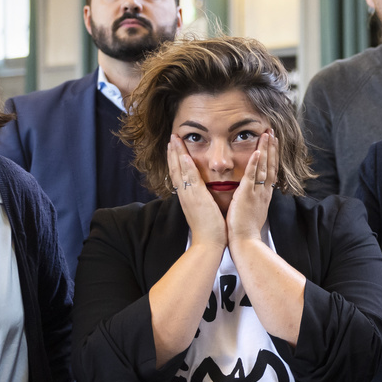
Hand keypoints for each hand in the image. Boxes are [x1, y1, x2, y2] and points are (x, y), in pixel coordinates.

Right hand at [167, 135, 225, 249]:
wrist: (208, 244)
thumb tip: (203, 194)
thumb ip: (201, 200)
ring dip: (177, 154)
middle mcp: (185, 195)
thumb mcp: (203, 210)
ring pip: (180, 171)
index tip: (173, 147)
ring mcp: (189, 196)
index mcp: (187, 197)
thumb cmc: (210, 230)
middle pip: (175, 169)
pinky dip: (186, 167)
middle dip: (173, 152)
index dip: (175, 160)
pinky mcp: (197, 198)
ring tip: (174, 139)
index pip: (178, 175)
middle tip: (171, 137)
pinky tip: (185, 155)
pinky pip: (190, 179)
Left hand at [226, 132, 278, 244]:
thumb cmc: (245, 230)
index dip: (272, 156)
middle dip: (271, 148)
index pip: (270, 171)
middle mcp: (263, 192)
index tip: (272, 143)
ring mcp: (256, 193)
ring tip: (267, 134)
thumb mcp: (252, 211)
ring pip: (264, 167)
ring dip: (265, 149)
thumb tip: (249, 193)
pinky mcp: (247, 196)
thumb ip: (252, 200)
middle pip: (271, 165)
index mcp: (264, 195)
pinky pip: (252, 177)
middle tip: (272, 132)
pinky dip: (255, 164)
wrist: (245, 242)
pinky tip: (256, 151)